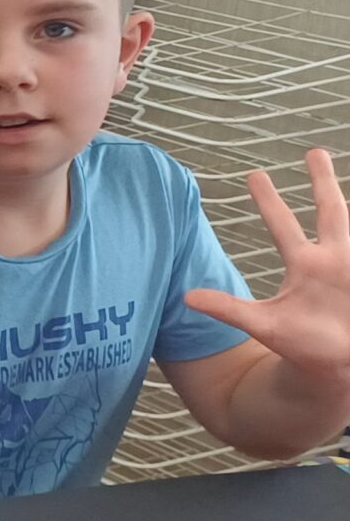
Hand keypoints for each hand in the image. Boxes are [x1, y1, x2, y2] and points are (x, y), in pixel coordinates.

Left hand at [186, 150, 349, 385]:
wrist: (336, 370)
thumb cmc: (302, 344)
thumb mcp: (264, 324)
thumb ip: (228, 308)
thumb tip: (186, 296)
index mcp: (305, 265)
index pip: (283, 224)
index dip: (269, 200)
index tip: (254, 174)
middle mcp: (332, 260)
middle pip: (330, 211)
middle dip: (323, 182)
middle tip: (313, 151)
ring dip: (345, 200)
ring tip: (328, 160)